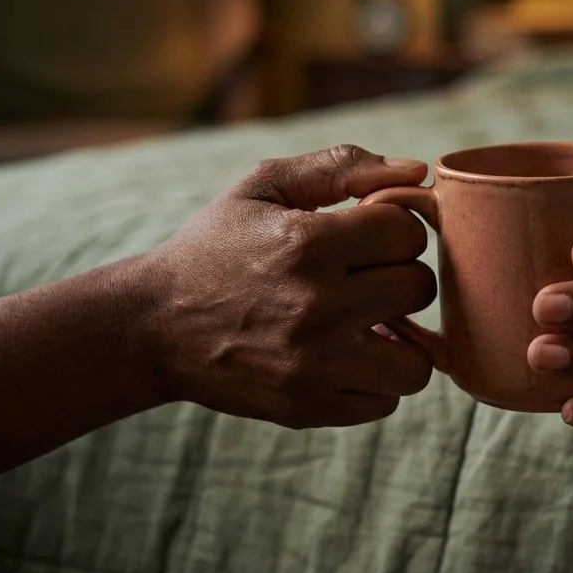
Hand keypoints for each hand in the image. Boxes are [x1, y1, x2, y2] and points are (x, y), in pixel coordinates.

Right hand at [139, 145, 437, 428]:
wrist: (152, 326)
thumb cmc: (215, 247)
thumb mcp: (263, 186)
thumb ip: (341, 166)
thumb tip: (417, 172)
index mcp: (308, 243)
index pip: (408, 232)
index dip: (392, 230)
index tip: (365, 237)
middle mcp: (317, 305)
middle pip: (419, 288)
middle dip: (399, 277)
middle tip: (366, 279)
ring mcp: (314, 364)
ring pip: (417, 362)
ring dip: (401, 341)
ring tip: (369, 326)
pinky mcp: (307, 407)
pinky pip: (385, 402)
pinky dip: (374, 382)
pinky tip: (346, 358)